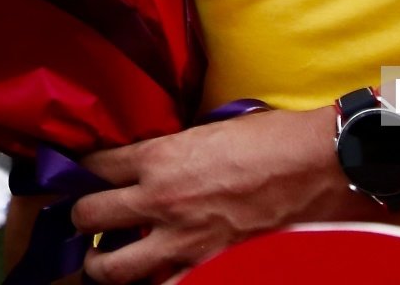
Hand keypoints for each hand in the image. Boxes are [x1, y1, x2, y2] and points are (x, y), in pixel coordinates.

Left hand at [71, 106, 366, 282]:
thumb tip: (155, 162)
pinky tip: (154, 278)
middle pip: (88, 214)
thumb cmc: (272, 141)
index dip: (82, 172)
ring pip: (112, 266)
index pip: (94, 166)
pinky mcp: (211, 267)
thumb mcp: (209, 131)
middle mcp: (159, 198)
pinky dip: (156, 283)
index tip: (79, 178)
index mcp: (158, 156)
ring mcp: (182, 240)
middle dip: (79, 217)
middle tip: (82, 220)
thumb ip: (174, 151)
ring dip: (102, 264)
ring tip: (101, 262)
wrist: (320, 167)